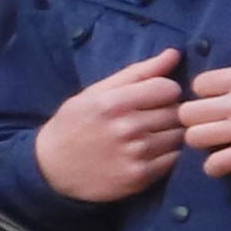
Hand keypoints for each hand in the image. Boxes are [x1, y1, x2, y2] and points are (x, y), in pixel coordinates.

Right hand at [29, 51, 184, 204]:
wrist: (51, 168)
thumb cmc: (76, 123)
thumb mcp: (96, 92)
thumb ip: (138, 73)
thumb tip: (174, 53)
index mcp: (114, 103)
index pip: (169, 88)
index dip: (165, 91)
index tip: (154, 97)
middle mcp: (127, 128)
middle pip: (176, 112)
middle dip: (169, 112)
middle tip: (152, 118)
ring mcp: (135, 154)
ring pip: (179, 136)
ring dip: (170, 134)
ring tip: (150, 135)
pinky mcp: (141, 177)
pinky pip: (174, 159)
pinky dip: (168, 154)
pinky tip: (149, 152)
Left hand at [177, 25, 230, 168]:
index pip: (198, 84)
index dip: (204, 91)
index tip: (218, 96)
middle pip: (189, 112)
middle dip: (195, 116)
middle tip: (211, 121)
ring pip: (196, 138)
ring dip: (201, 141)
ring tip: (216, 142)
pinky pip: (218, 165)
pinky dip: (215, 166)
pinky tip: (225, 162)